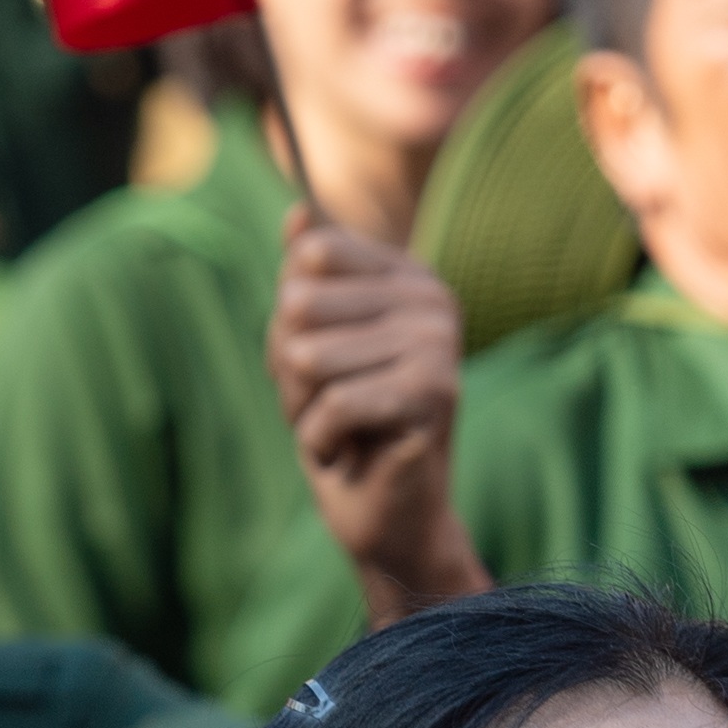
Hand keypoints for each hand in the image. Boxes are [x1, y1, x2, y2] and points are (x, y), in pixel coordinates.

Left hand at [271, 211, 484, 618]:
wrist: (388, 514)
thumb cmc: (345, 426)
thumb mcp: (311, 343)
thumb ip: (305, 279)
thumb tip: (297, 212)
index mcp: (407, 273)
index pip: (308, 258)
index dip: (288, 317)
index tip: (316, 359)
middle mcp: (432, 298)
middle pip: (299, 305)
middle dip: (288, 369)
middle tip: (325, 405)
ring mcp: (439, 343)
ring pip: (308, 357)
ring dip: (302, 407)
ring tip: (337, 429)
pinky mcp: (436, 394)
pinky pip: (334, 404)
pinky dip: (319, 440)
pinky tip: (346, 452)